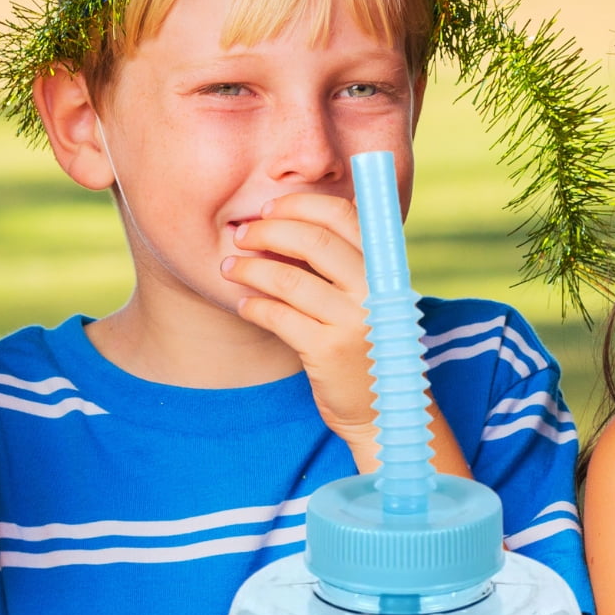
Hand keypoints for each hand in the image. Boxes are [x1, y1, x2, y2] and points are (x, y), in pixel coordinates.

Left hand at [221, 193, 380, 463]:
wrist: (383, 409)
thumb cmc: (368, 342)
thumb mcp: (372, 296)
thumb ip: (349, 259)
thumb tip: (299, 215)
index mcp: (385, 267)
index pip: (343, 216)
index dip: (301, 205)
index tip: (269, 208)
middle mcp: (374, 290)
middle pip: (312, 241)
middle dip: (268, 231)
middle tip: (241, 235)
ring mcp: (353, 322)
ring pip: (288, 279)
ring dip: (250, 268)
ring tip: (229, 267)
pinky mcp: (328, 353)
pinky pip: (278, 317)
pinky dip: (254, 306)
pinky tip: (244, 304)